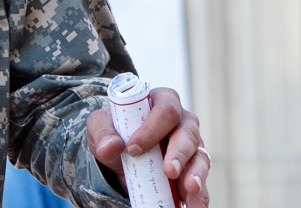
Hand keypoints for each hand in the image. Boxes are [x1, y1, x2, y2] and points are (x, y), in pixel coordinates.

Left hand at [87, 87, 210, 205]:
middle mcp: (182, 122)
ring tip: (190, 190)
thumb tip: (110, 146)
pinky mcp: (193, 169)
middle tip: (169, 171)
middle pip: (188, 133)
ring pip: (200, 157)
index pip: (165, 109)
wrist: (119, 155)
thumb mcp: (100, 126)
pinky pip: (200, 181)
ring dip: (196, 175)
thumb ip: (102, 132)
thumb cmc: (114, 131)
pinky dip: (199, 194)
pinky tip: (194, 204)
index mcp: (161, 101)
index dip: (152, 128)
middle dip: (179, 153)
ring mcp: (191, 146)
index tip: (133, 148)